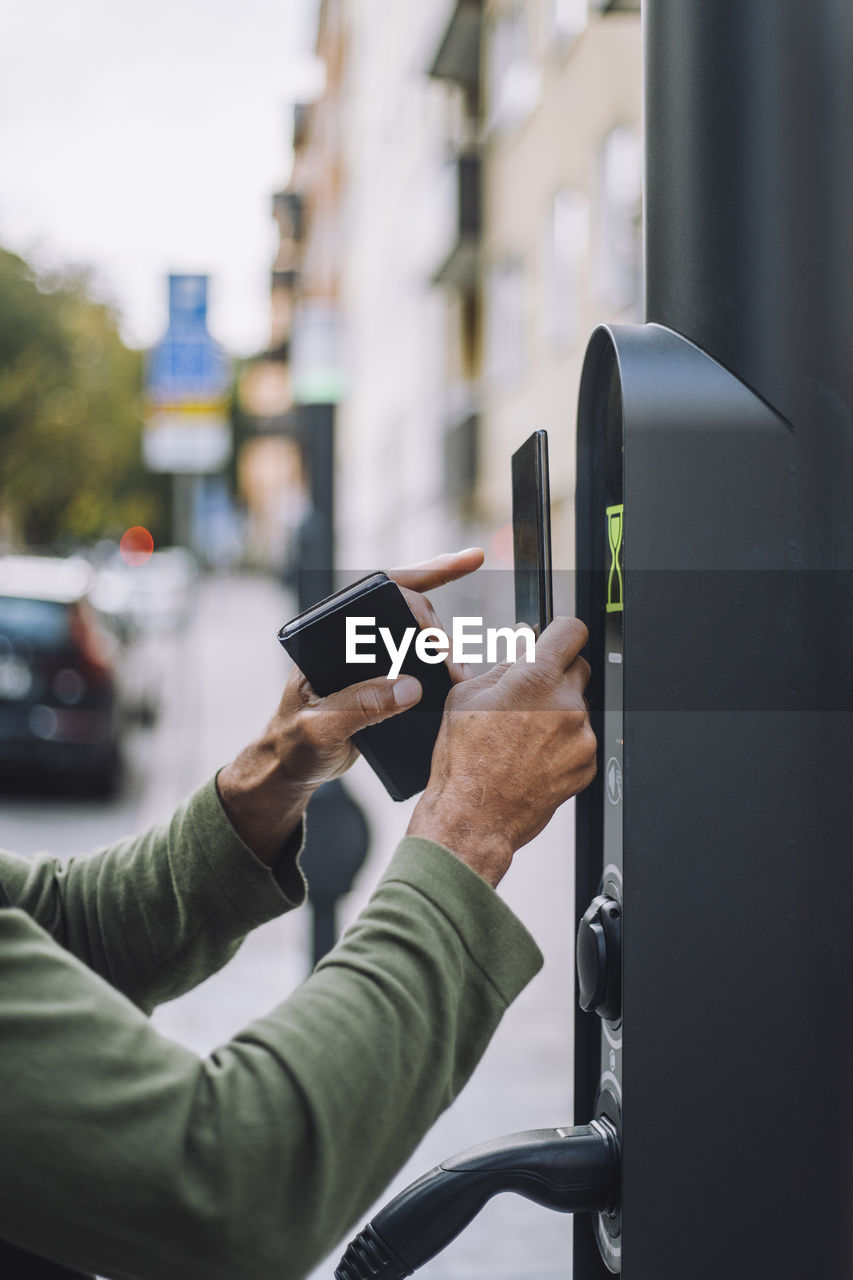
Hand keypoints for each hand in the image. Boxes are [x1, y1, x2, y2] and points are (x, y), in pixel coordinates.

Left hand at [217, 548, 484, 863]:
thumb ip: (361, 706)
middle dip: (439, 628)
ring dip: (447, 647)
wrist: (294, 767)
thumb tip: (410, 687)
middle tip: (452, 663)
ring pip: (420, 635)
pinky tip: (463, 673)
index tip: (469, 561)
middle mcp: (353, 636)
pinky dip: (445, 664)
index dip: (426, 572)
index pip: (381, 589)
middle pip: (410, 610)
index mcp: (330, 632)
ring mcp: (372, 657)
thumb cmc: (294, 742)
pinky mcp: (385, 680)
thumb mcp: (321, 725)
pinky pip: (421, 663)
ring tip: (461, 674)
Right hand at [406, 616, 595, 886]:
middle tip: (527, 695)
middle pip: (579, 667)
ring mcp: (581, 738)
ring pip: (579, 706)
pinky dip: (563, 743)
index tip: (554, 639)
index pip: (573, 631)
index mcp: (535, 679)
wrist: (473, 817)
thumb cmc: (464, 762)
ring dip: (559, 712)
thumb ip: (504, 662)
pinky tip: (533, 756)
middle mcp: (566, 705)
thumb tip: (523, 640)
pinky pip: (581, 740)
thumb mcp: (467, 697)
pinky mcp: (588, 765)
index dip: (561, 632)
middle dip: (555, 674)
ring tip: (523, 735)